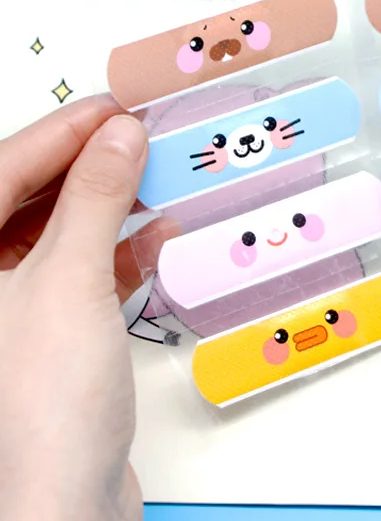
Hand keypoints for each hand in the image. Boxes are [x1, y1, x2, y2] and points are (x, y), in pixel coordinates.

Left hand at [0, 97, 149, 520]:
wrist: (61, 510)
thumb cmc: (38, 410)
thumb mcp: (68, 282)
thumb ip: (94, 199)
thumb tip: (118, 137)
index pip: (2, 171)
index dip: (61, 133)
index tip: (113, 108)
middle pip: (30, 199)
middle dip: (90, 165)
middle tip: (140, 136)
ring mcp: (13, 310)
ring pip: (61, 234)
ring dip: (112, 206)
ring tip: (156, 177)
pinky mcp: (52, 335)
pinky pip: (85, 273)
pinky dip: (122, 252)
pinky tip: (157, 237)